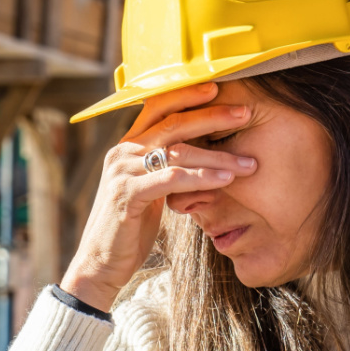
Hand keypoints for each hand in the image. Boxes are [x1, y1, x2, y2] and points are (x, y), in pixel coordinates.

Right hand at [60, 82, 257, 311]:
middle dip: (213, 116)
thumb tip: (197, 155)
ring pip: (178, 152)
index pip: (158, 107)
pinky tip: (226, 179)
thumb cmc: (129, 229)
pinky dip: (202, 177)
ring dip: (218, 156)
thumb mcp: (149, 191)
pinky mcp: (127, 194)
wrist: (101, 263)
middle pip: (173, 123)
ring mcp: (123, 171)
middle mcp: (123, 152)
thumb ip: (165, 170)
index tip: (218, 87)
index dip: (187, 95)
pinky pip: (172, 179)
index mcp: (128, 147)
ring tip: (248, 163)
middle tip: (246, 114)